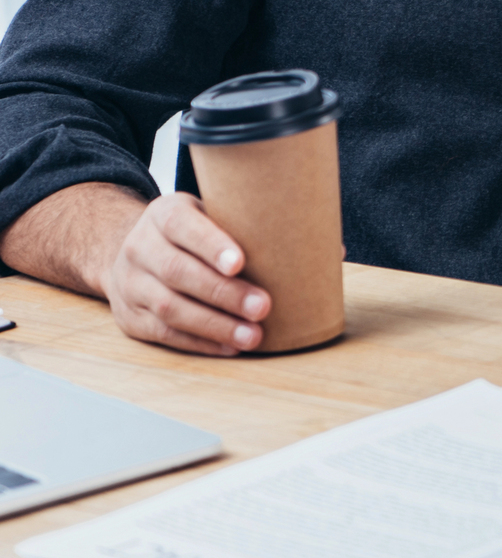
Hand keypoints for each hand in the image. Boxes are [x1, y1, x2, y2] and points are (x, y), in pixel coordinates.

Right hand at [103, 193, 268, 355]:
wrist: (129, 251)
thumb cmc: (191, 232)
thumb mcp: (207, 212)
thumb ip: (243, 222)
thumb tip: (317, 244)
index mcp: (163, 214)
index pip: (182, 225)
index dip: (211, 245)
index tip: (239, 263)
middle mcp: (140, 247)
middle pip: (178, 271)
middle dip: (223, 293)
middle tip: (262, 306)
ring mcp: (130, 284)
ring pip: (169, 307)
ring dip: (215, 325)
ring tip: (252, 334)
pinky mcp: (129, 317)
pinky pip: (164, 333)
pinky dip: (200, 342)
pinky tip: (230, 346)